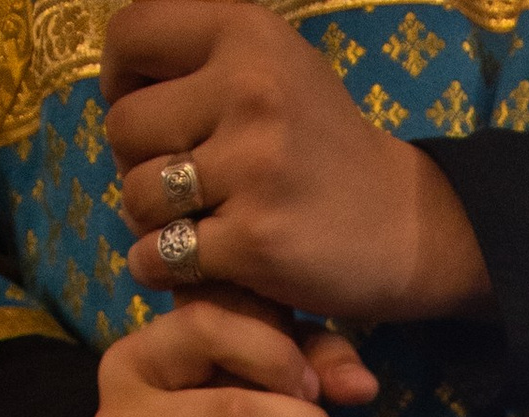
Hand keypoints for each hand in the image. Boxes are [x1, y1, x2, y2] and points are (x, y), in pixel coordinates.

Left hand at [103, 0, 489, 325]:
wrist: (409, 225)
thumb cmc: (324, 150)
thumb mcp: (276, 67)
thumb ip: (205, 58)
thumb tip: (119, 81)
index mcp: (247, 34)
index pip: (132, 35)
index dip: (119, 79)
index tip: (143, 113)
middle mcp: (249, 88)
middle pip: (124, 125)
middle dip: (136, 163)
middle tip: (177, 186)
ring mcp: (253, 166)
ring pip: (136, 194)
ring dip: (150, 222)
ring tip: (191, 226)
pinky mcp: (255, 239)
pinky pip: (160, 256)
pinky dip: (163, 270)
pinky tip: (195, 267)